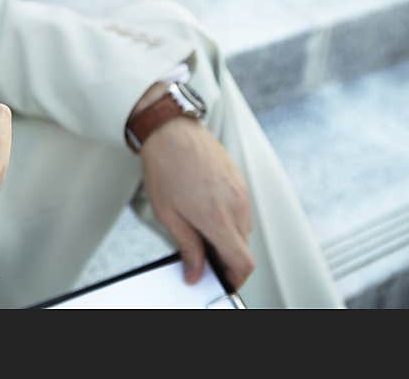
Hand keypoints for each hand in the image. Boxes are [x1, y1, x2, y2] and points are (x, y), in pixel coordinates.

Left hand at [138, 113, 253, 288]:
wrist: (170, 130)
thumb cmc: (165, 167)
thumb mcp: (168, 214)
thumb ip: (187, 246)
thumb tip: (195, 271)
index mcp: (218, 218)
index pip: (243, 262)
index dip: (235, 277)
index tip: (222, 279)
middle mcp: (237, 205)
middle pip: (242, 246)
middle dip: (225, 255)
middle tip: (200, 252)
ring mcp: (241, 191)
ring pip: (243, 228)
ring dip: (226, 234)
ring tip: (198, 224)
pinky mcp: (240, 180)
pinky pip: (241, 209)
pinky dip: (228, 216)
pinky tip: (204, 205)